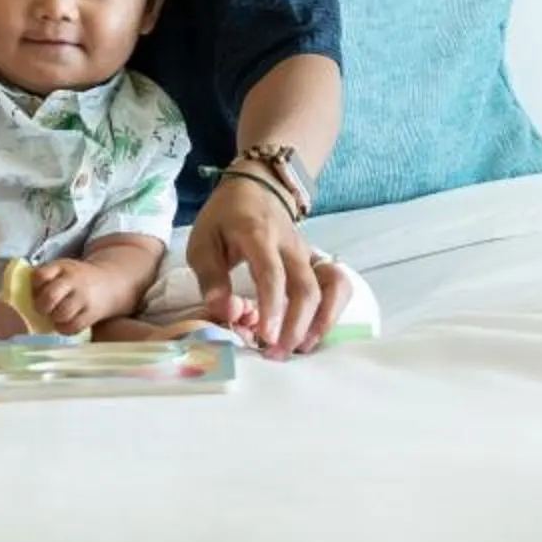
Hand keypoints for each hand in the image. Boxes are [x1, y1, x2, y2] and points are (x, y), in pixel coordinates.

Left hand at [30, 258, 129, 334]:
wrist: (110, 282)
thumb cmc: (77, 278)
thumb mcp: (63, 269)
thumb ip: (45, 277)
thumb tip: (20, 295)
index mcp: (63, 267)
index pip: (41, 276)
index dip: (35, 286)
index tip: (37, 291)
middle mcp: (74, 281)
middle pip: (50, 296)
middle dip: (42, 306)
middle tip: (43, 308)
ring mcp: (84, 297)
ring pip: (62, 314)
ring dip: (54, 318)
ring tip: (55, 316)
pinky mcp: (92, 313)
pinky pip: (73, 327)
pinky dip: (64, 328)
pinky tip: (63, 323)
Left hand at [185, 174, 348, 358]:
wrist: (255, 188)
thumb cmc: (225, 219)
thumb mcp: (203, 241)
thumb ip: (211, 277)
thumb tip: (224, 312)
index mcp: (258, 235)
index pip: (272, 273)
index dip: (271, 306)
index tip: (266, 336)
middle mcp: (291, 245)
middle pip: (307, 287)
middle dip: (297, 325)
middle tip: (276, 353)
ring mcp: (309, 253)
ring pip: (331, 288)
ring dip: (321, 322)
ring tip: (301, 348)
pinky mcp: (318, 261)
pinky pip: (338, 286)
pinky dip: (332, 311)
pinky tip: (314, 333)